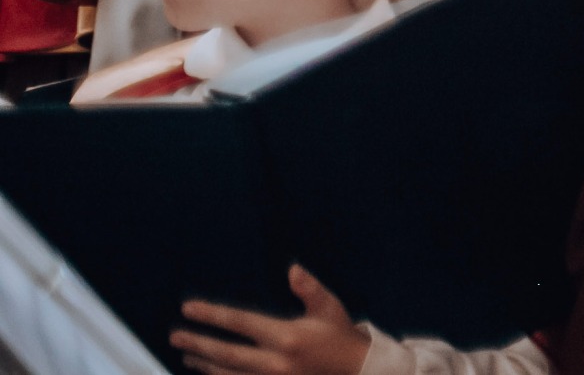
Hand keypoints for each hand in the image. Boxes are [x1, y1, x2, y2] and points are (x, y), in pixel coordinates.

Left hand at [173, 266, 369, 374]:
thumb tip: (292, 269)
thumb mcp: (330, 309)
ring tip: (188, 355)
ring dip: (205, 364)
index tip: (189, 308)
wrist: (356, 373)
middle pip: (226, 353)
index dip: (212, 315)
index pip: (241, 323)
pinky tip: (209, 372)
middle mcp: (275, 363)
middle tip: (176, 336)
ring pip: (227, 374)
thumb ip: (310, 289)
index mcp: (287, 338)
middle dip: (198, 343)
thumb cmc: (340, 337)